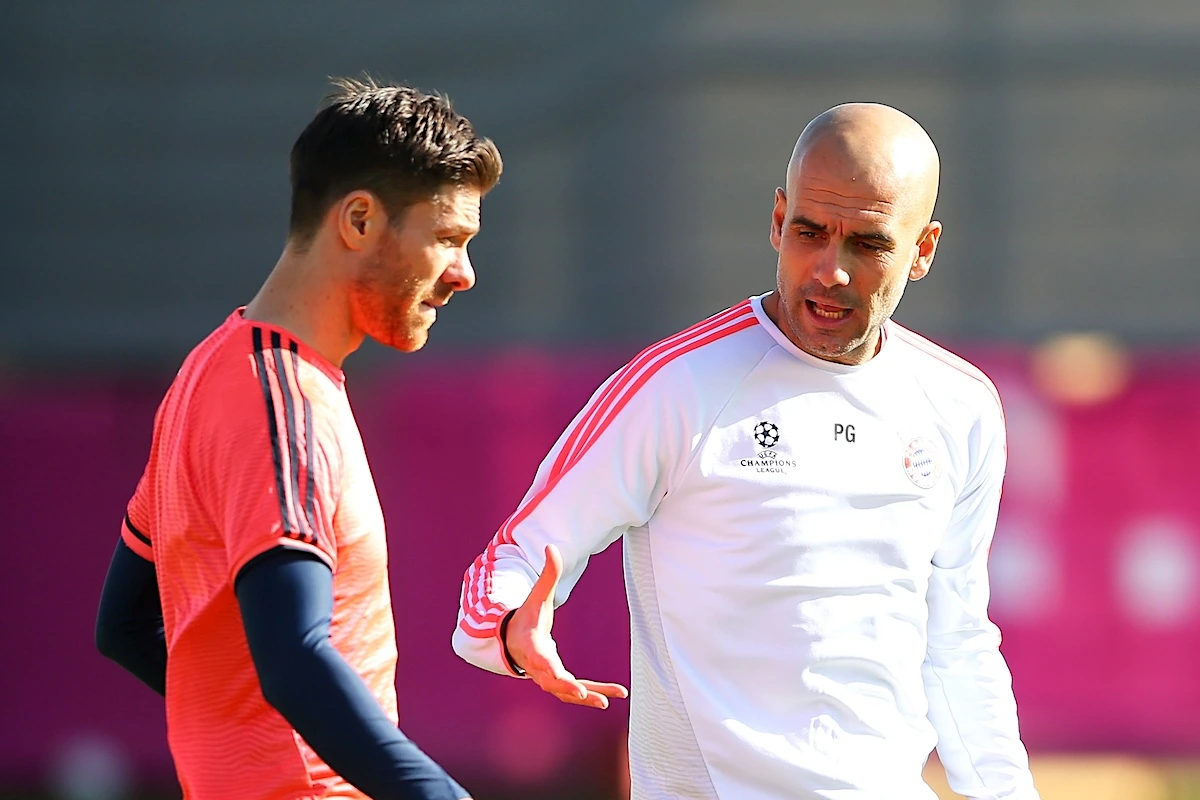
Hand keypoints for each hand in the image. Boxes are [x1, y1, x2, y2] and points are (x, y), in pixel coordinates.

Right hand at [503, 544, 629, 708]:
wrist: (514, 639)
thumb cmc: (528, 616)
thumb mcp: (537, 595)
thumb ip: (548, 573)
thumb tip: (551, 546)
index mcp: (532, 647)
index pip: (541, 661)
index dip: (551, 671)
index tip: (562, 680)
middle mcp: (539, 668)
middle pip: (553, 683)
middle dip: (568, 690)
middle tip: (585, 696)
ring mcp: (548, 679)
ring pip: (566, 693)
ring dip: (586, 697)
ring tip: (608, 700)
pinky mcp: (559, 684)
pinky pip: (576, 692)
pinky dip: (593, 694)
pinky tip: (614, 695)